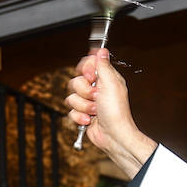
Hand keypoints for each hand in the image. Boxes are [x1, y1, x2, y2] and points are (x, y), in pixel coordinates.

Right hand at [66, 49, 157, 177]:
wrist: (113, 136)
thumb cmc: (116, 112)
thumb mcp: (111, 84)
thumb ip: (104, 66)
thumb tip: (102, 50)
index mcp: (105, 79)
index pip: (88, 64)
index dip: (86, 69)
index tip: (91, 76)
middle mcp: (96, 89)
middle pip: (76, 81)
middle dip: (84, 91)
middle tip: (96, 97)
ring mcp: (88, 102)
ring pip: (72, 97)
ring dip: (83, 106)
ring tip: (95, 111)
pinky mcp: (82, 114)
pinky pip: (70, 111)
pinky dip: (79, 117)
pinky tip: (90, 120)